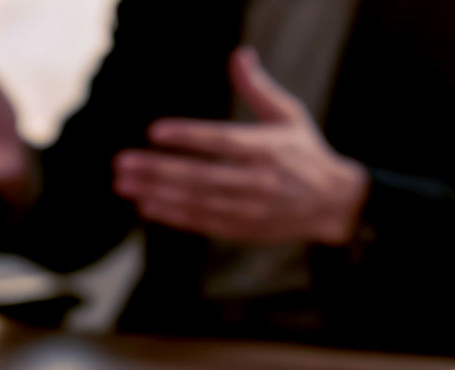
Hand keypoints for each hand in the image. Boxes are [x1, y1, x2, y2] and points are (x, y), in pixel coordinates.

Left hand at [113, 47, 369, 245]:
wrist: (332, 204)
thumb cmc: (304, 152)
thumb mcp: (288, 115)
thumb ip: (257, 88)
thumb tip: (239, 54)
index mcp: (268, 149)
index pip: (222, 142)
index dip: (188, 137)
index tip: (154, 131)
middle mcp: (258, 181)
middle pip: (201, 176)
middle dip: (158, 171)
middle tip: (122, 164)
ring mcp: (250, 209)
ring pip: (197, 202)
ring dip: (157, 194)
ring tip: (125, 185)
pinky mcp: (244, 230)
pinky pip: (203, 222)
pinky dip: (174, 215)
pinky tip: (147, 206)